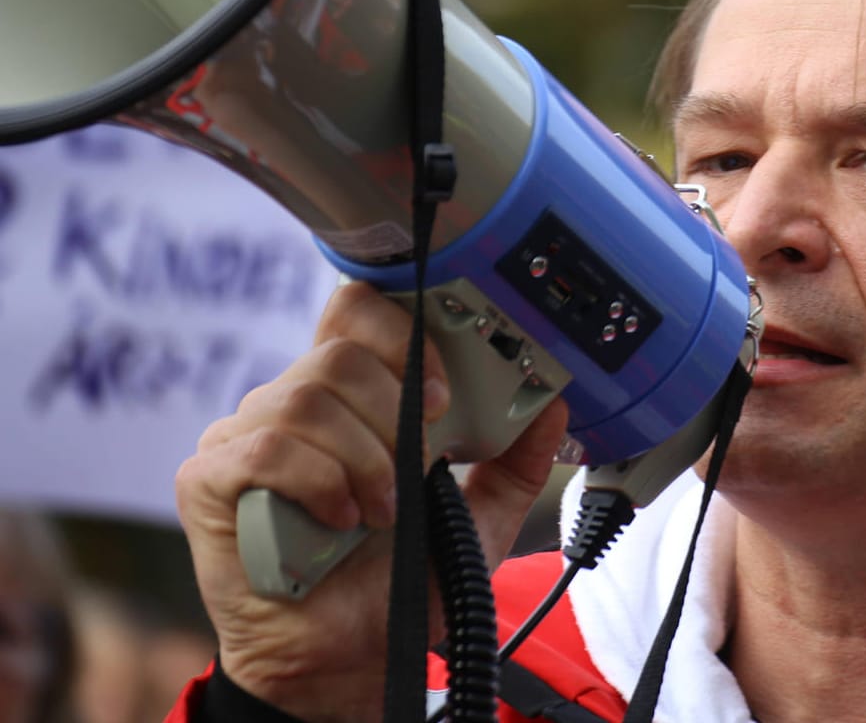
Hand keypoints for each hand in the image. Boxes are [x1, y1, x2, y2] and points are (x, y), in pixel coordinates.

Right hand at [175, 281, 568, 722]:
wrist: (353, 659)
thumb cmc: (403, 581)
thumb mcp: (480, 516)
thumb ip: (514, 460)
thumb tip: (553, 403)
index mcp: (348, 395)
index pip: (356, 311)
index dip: (401, 331)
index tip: (444, 390)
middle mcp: (289, 403)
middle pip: (340, 354)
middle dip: (396, 413)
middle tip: (420, 466)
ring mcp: (242, 438)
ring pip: (307, 399)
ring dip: (365, 459)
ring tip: (383, 512)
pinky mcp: (208, 480)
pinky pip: (265, 448)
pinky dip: (319, 481)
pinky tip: (343, 520)